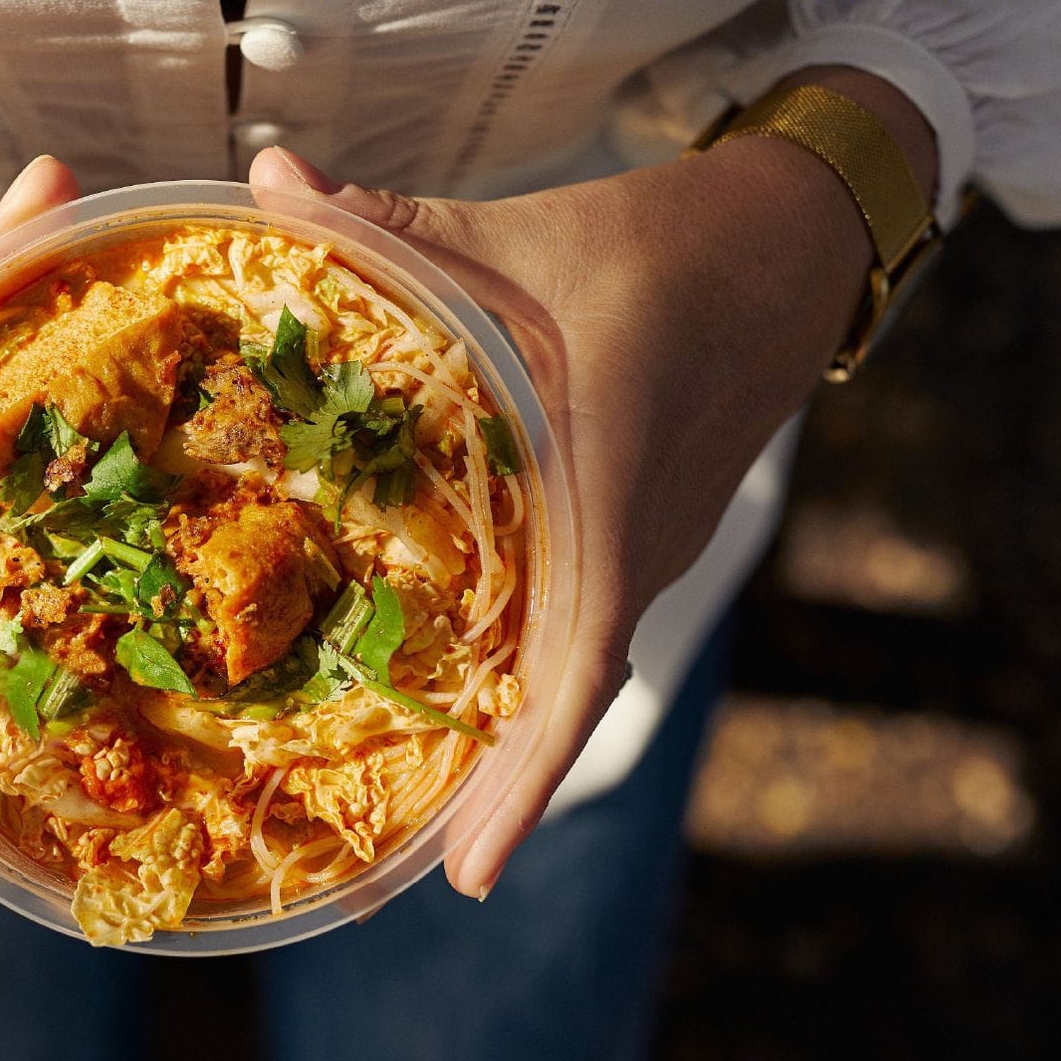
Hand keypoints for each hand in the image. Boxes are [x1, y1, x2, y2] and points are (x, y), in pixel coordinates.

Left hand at [250, 72, 930, 897]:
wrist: (790, 247)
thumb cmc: (667, 244)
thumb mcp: (523, 235)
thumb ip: (393, 227)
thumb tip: (270, 182)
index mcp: (611, 492)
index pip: (579, 666)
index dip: (530, 780)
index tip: (475, 877)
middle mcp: (640, 550)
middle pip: (569, 699)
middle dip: (506, 795)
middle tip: (430, 877)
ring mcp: (654, 555)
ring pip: (578, 672)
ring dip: (520, 745)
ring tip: (441, 818)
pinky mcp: (649, 541)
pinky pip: (588, 630)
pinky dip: (537, 681)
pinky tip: (474, 706)